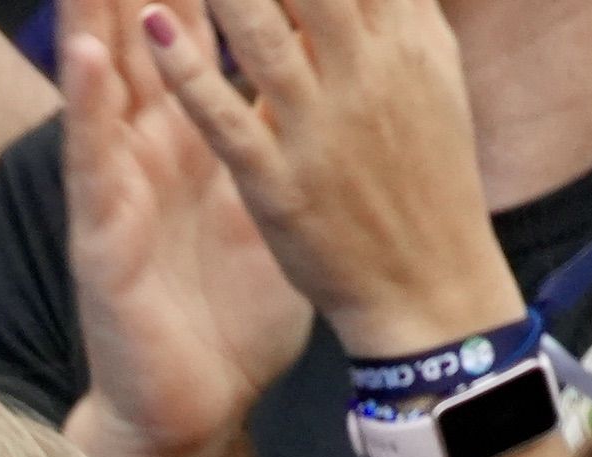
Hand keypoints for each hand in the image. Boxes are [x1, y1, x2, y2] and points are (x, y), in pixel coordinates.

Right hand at [59, 0, 313, 456]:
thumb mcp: (275, 202)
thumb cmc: (228, 314)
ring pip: (103, 77)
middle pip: (141, 26)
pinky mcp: (104, 237)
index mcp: (198, 132)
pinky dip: (87, 109)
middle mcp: (150, 146)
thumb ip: (289, 134)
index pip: (198, 23)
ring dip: (95, 11)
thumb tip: (335, 76)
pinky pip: (95, 164)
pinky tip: (84, 58)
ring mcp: (120, 186)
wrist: (191, 406)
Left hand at [142, 0, 517, 360]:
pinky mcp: (281, 185)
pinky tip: (155, 27)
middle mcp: (368, 69)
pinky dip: (192, 71)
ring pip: (261, 29)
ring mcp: (322, 128)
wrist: (435, 293)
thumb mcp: (428, 77)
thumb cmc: (428, 180)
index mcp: (406, 38)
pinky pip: (228, 119)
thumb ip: (399, 10)